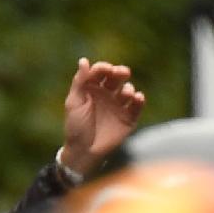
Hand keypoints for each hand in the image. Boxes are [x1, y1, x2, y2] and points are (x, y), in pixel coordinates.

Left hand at [59, 56, 144, 178]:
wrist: (83, 152)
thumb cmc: (75, 127)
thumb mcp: (74, 103)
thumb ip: (79, 82)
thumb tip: (84, 60)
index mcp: (91, 88)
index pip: (100, 72)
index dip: (104, 68)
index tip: (106, 69)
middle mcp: (106, 94)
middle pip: (116, 78)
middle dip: (120, 72)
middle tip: (122, 72)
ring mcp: (118, 106)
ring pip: (127, 91)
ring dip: (128, 88)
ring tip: (127, 93)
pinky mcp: (128, 118)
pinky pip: (136, 107)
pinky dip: (139, 101)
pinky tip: (138, 97)